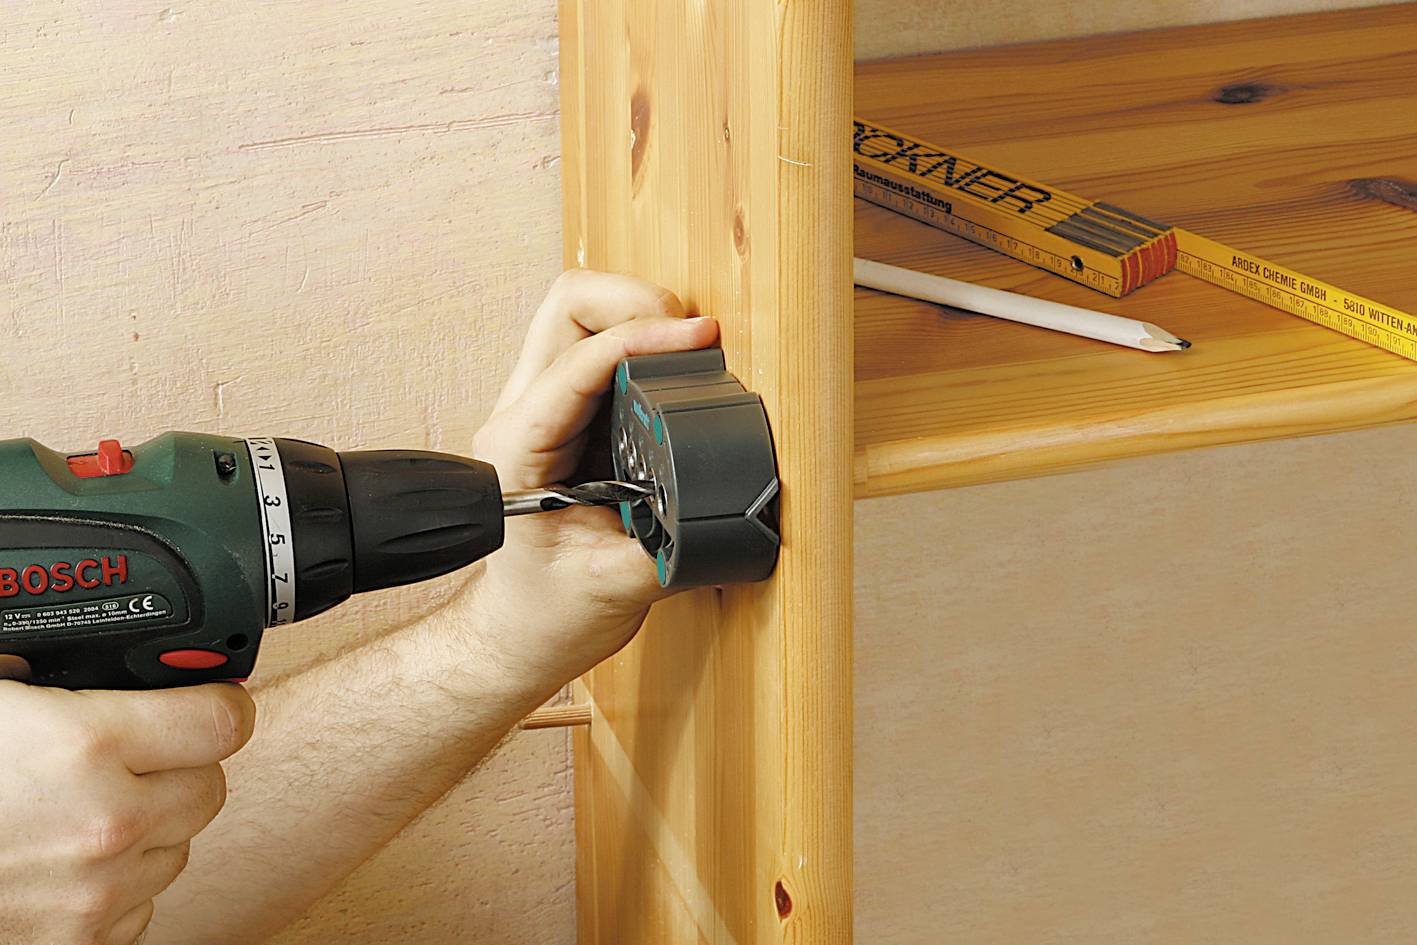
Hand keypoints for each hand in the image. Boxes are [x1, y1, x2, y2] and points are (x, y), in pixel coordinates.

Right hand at [0, 675, 255, 944]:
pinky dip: (119, 886)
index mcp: (85, 745)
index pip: (223, 720)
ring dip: (151, 827)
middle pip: (210, 785)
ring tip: (86, 808)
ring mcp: (94, 894)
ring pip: (179, 848)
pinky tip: (70, 861)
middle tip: (136, 754)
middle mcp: (105, 824)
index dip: (218, 702)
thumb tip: (104, 650)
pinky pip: (140, 908)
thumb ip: (50, 672)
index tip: (208, 699)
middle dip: (182, 765)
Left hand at [463, 269, 717, 689]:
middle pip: (569, 306)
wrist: (525, 631)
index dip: (643, 338)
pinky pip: (606, 348)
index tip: (701, 339)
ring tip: (694, 349)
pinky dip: (647, 344)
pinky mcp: (575, 415)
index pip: (578, 362)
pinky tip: (682, 370)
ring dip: (642, 317)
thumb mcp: (617, 588)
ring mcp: (548, 409)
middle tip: (694, 333)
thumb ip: (671, 547)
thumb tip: (724, 511)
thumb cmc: (550, 613)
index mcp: (519, 450)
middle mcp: (525, 415)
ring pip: (586, 316)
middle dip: (635, 299)